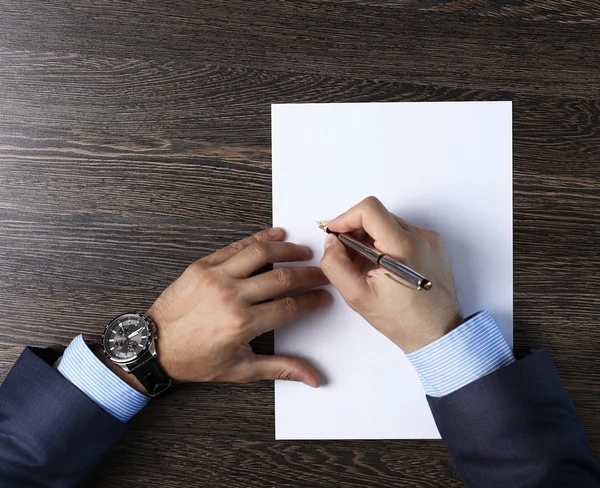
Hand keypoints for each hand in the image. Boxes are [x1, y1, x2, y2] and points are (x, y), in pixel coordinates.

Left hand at [146, 227, 330, 386]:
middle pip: (282, 278)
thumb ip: (280, 368)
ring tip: (304, 251)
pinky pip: (236, 247)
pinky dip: (258, 238)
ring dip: (287, 250)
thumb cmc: (195, 359)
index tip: (324, 297)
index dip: (313, 300)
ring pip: (261, 253)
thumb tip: (313, 377)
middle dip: (309, 274)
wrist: (153, 345)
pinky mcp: (203, 265)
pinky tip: (274, 236)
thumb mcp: (240, 369)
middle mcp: (231, 296)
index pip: (291, 307)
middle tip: (322, 273)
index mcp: (242, 324)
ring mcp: (216, 277)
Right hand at [320, 197, 461, 352]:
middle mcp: (420, 237)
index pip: (369, 210)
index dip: (346, 217)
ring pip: (388, 223)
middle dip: (355, 230)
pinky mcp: (433, 245)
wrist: (436, 333)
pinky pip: (402, 232)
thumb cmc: (401, 320)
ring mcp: (429, 240)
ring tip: (364, 264)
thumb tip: (331, 242)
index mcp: (402, 247)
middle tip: (345, 254)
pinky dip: (386, 242)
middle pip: (377, 215)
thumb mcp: (358, 296)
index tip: (335, 232)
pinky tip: (380, 265)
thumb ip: (336, 265)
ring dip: (370, 237)